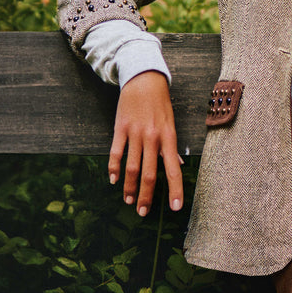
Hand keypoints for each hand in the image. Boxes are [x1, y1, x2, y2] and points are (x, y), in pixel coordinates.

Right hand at [108, 71, 183, 216]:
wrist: (144, 80)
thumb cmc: (160, 104)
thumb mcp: (171, 124)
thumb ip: (171, 147)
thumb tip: (178, 166)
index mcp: (169, 137)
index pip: (174, 169)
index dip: (175, 190)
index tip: (176, 207)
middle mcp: (152, 137)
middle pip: (149, 174)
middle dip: (146, 196)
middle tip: (143, 212)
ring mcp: (135, 133)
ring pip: (131, 167)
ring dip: (129, 187)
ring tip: (128, 201)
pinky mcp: (120, 128)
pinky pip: (116, 153)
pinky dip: (114, 169)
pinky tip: (113, 180)